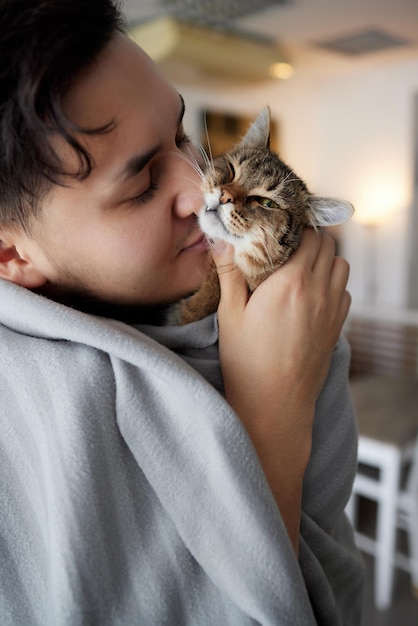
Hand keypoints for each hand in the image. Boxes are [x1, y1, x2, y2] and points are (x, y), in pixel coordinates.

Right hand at [210, 229, 350, 549]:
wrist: (275, 407)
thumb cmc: (248, 364)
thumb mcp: (230, 315)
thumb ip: (230, 272)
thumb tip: (221, 240)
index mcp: (290, 283)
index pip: (307, 234)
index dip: (295, 222)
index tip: (280, 220)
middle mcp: (318, 291)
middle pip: (328, 245)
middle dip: (309, 235)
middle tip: (286, 239)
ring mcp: (333, 310)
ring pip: (341, 265)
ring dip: (324, 257)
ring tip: (299, 263)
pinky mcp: (337, 327)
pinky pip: (343, 290)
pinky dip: (332, 280)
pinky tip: (310, 290)